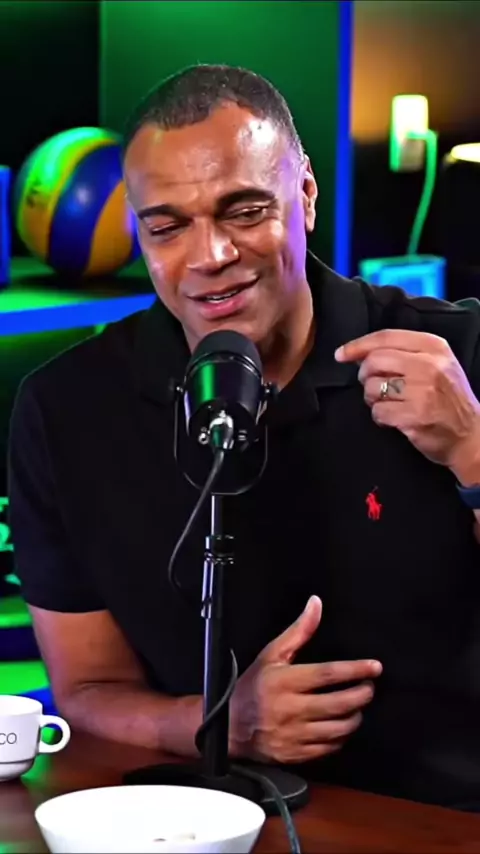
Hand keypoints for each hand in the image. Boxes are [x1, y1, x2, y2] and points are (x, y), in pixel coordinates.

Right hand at [230, 596, 381, 763]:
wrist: (228, 727)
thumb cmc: (253, 686)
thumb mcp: (272, 655)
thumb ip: (299, 631)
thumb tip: (316, 604)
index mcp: (284, 682)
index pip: (328, 674)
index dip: (355, 670)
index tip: (375, 666)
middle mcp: (290, 709)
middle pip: (338, 703)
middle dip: (361, 694)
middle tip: (369, 687)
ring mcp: (294, 735)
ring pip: (338, 729)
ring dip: (355, 716)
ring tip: (357, 706)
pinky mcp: (296, 755)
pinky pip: (330, 748)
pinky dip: (342, 737)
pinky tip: (342, 725)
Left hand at [335, 329, 479, 475]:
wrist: (470, 436)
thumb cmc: (448, 399)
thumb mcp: (437, 365)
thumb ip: (404, 353)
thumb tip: (358, 354)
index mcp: (434, 347)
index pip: (386, 337)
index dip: (358, 345)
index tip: (341, 354)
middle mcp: (429, 365)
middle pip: (374, 361)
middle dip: (365, 376)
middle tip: (375, 387)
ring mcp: (422, 391)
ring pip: (372, 387)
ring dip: (372, 398)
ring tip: (389, 403)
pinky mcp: (414, 416)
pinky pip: (378, 411)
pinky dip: (380, 417)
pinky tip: (393, 418)